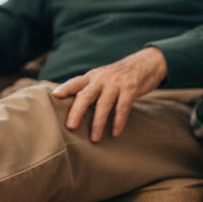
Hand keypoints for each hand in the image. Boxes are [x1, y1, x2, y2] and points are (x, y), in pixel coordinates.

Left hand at [51, 47, 167, 141]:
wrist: (148, 62)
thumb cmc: (120, 75)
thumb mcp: (103, 76)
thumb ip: (90, 88)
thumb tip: (74, 108)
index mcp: (92, 76)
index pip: (75, 82)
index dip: (64, 88)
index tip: (54, 96)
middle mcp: (101, 78)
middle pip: (85, 95)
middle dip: (77, 111)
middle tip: (71, 127)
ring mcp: (116, 83)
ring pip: (103, 104)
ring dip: (98, 123)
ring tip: (94, 138)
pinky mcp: (131, 89)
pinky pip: (123, 107)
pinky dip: (118, 121)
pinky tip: (115, 132)